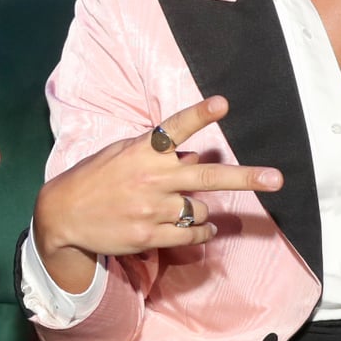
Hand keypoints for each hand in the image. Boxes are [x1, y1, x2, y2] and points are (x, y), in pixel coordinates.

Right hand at [33, 95, 283, 292]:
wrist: (63, 214)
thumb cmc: (96, 178)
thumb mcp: (122, 154)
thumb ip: (157, 154)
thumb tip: (196, 159)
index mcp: (143, 151)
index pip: (175, 128)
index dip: (199, 115)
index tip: (222, 104)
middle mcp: (151, 178)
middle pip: (207, 176)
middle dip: (246, 177)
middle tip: (277, 179)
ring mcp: (151, 209)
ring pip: (199, 209)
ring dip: (201, 209)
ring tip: (186, 208)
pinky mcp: (149, 235)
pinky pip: (190, 235)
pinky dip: (202, 231)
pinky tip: (203, 229)